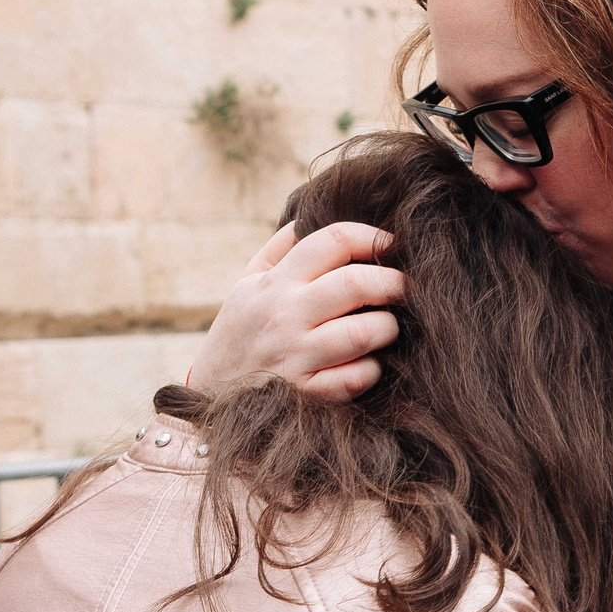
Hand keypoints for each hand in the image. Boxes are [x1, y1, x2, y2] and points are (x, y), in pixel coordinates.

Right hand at [185, 221, 404, 399]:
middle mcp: (286, 315)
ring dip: (388, 327)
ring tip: (388, 327)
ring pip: (364, 332)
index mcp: (276, 282)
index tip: (393, 246)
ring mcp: (296, 356)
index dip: (373, 237)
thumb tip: (310, 215)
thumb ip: (279, 249)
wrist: (207, 396)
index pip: (333, 241)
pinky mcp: (306, 393)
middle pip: (356, 283)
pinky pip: (357, 378)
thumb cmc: (239, 333)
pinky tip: (369, 364)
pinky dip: (372, 370)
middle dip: (394, 282)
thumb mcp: (247, 284)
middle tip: (405, 288)